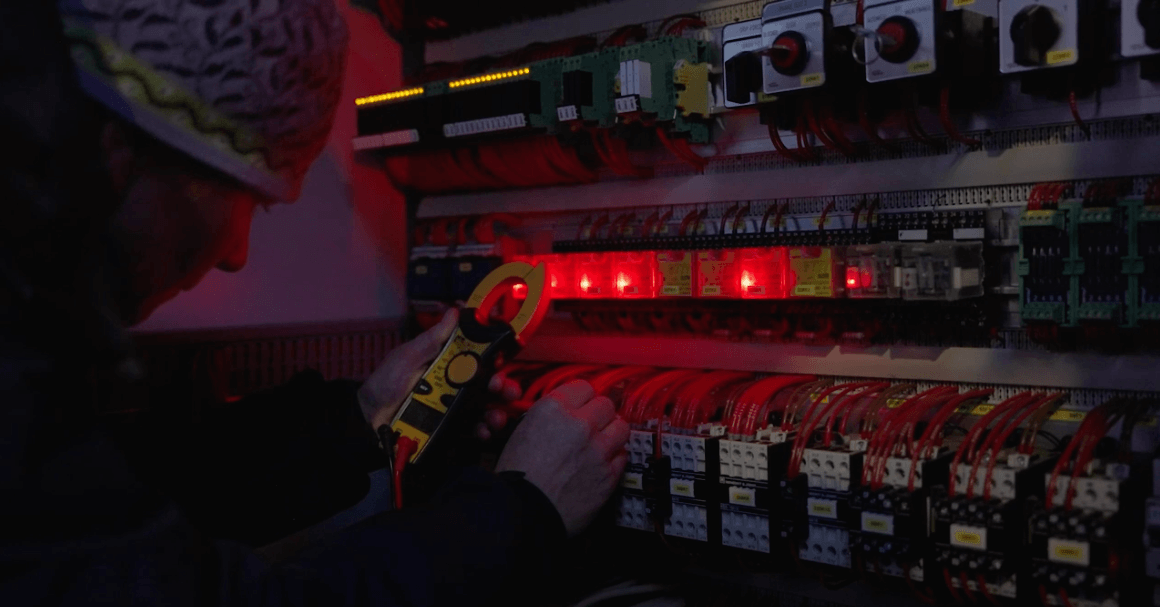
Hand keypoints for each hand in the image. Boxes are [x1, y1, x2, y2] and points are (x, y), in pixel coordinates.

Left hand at [359, 308, 521, 431]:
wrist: (369, 417)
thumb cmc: (386, 381)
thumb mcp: (409, 356)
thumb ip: (432, 338)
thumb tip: (454, 310)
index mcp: (449, 363)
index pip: (479, 358)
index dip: (496, 357)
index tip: (505, 356)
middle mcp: (457, 385)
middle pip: (489, 384)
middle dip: (503, 386)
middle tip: (504, 389)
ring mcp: (455, 408)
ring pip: (486, 408)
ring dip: (498, 412)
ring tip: (496, 417)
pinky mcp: (451, 428)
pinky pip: (473, 429)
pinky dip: (483, 431)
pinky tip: (483, 431)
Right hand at [495, 380, 628, 536]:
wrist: (524, 514)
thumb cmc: (517, 477)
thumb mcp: (522, 432)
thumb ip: (548, 417)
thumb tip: (565, 414)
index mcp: (553, 409)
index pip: (583, 387)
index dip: (582, 398)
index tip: (581, 405)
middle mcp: (580, 424)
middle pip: (605, 404)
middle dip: (598, 414)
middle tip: (591, 425)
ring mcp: (599, 449)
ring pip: (621, 426)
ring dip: (611, 432)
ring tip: (601, 442)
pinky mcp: (610, 474)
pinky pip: (623, 455)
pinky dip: (614, 457)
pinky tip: (601, 464)